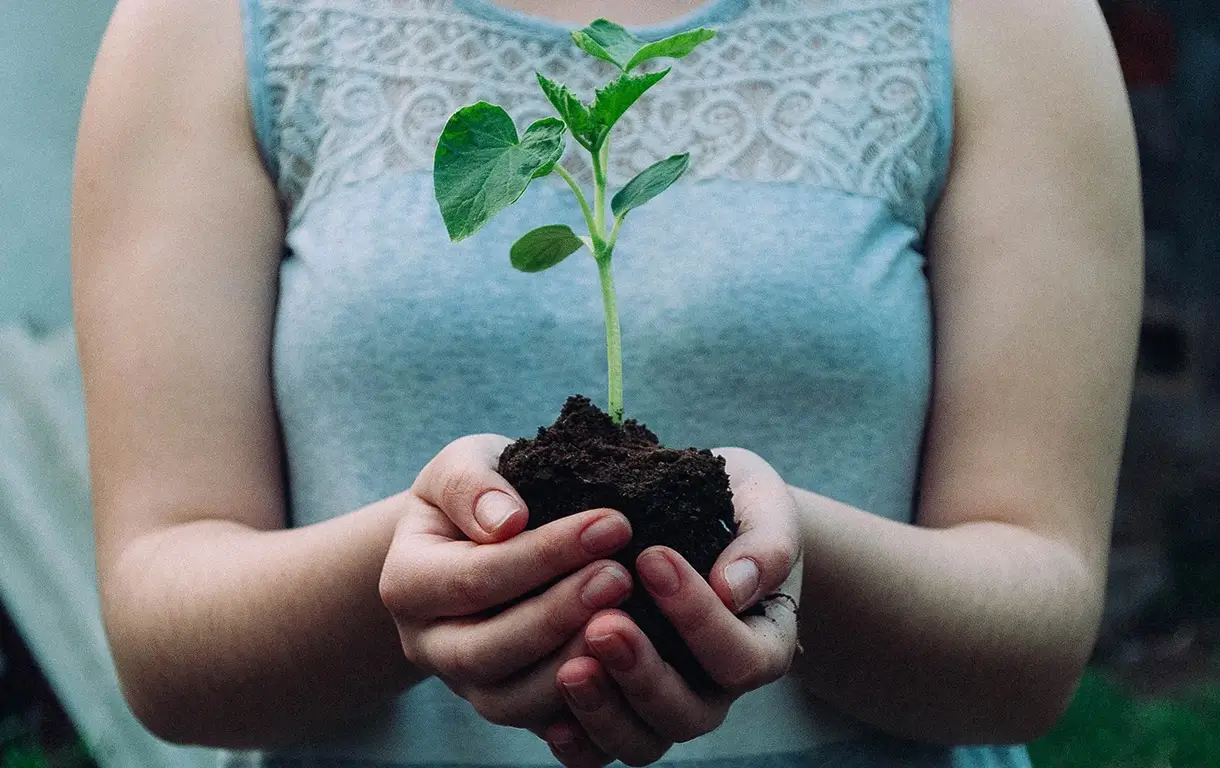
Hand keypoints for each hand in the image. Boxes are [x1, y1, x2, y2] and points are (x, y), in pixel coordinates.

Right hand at [378, 434, 635, 730]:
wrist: (475, 538)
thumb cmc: (477, 495)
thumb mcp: (463, 465)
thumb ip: (473, 485)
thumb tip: (506, 520)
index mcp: (407, 582)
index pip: (476, 577)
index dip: (546, 554)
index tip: (612, 523)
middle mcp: (427, 643)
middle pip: (487, 650)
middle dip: (559, 614)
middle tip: (622, 576)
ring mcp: (464, 684)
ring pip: (511, 701)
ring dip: (573, 664)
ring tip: (629, 621)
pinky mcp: (507, 705)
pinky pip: (542, 725)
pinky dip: (583, 709)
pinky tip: (626, 670)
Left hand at [543, 447, 803, 766]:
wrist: (702, 519)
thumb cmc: (737, 507)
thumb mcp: (764, 507)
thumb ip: (764, 544)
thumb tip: (733, 587)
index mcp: (762, 644)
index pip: (739, 656)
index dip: (698, 618)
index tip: (653, 558)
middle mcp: (715, 689)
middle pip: (688, 713)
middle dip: (643, 673)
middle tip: (604, 623)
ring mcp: (666, 706)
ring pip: (642, 742)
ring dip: (604, 710)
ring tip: (570, 667)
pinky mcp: (620, 710)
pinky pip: (601, 752)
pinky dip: (579, 741)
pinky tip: (550, 716)